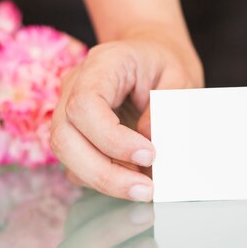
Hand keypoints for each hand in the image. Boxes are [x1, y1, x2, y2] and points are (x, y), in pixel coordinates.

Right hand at [51, 29, 202, 200]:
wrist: (153, 58)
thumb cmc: (166, 66)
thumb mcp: (181, 77)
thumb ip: (168, 106)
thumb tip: (149, 140)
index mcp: (102, 64)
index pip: (84, 104)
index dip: (111, 138)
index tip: (149, 154)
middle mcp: (75, 86)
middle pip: (65, 136)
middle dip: (103, 172)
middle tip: (146, 189)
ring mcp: (69, 110)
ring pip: (67, 155)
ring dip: (104, 180)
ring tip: (144, 188)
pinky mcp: (75, 134)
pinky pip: (77, 164)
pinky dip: (104, 178)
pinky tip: (133, 178)